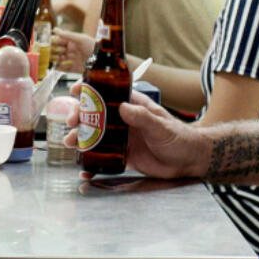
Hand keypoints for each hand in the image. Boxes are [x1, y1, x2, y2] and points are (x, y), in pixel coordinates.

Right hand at [52, 28, 94, 72]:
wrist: (101, 61)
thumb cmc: (94, 47)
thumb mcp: (81, 39)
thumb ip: (68, 35)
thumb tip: (55, 30)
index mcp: (71, 42)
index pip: (58, 41)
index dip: (53, 41)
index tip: (51, 42)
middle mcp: (69, 50)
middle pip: (55, 50)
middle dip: (54, 50)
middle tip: (58, 50)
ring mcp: (70, 59)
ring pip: (57, 59)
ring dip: (56, 58)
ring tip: (60, 57)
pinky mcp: (71, 68)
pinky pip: (61, 68)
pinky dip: (61, 66)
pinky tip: (65, 63)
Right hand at [65, 90, 209, 179]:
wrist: (188, 161)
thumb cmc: (179, 137)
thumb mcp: (161, 126)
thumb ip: (143, 117)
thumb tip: (123, 107)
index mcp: (132, 106)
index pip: (107, 93)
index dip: (89, 90)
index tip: (75, 90)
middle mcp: (123, 120)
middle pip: (95, 115)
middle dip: (79, 116)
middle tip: (71, 123)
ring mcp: (121, 138)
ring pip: (95, 135)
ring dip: (80, 138)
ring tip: (70, 143)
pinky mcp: (123, 155)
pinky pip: (103, 158)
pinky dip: (92, 163)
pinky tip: (83, 168)